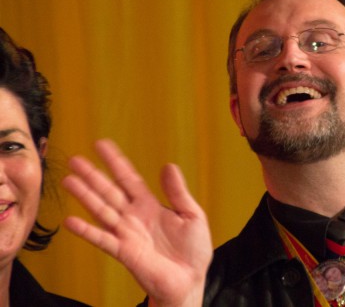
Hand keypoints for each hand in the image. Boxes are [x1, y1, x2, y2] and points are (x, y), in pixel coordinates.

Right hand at [63, 139, 211, 306]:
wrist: (190, 280)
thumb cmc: (193, 251)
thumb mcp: (192, 215)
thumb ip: (178, 192)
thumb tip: (169, 166)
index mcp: (150, 205)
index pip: (129, 179)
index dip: (116, 162)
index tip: (101, 145)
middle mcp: (134, 217)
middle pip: (109, 191)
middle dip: (93, 175)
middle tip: (75, 160)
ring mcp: (127, 234)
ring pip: (102, 211)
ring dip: (85, 197)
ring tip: (69, 181)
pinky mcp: (124, 252)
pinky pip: (103, 240)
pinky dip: (88, 231)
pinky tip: (72, 221)